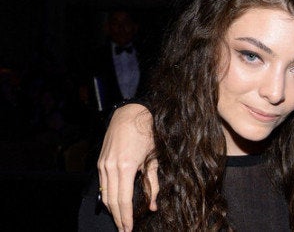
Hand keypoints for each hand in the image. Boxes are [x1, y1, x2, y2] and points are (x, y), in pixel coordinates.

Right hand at [97, 103, 157, 230]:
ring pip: (105, 194)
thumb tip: (153, 206)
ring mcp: (103, 164)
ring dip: (112, 210)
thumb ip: (153, 184)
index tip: (129, 229)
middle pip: (112, 201)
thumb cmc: (147, 134)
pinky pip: (102, 185)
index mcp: (126, 167)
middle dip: (118, 218)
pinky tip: (114, 205)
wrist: (130, 114)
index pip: (124, 200)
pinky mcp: (100, 162)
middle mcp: (111, 167)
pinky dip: (108, 197)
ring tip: (120, 222)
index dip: (126, 217)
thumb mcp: (154, 159)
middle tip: (124, 230)